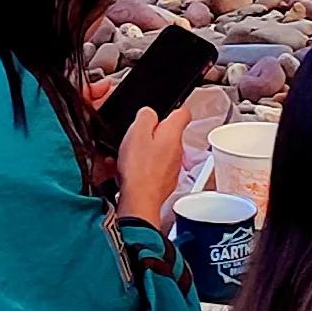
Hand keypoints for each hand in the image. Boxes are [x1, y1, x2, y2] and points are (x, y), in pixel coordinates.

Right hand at [117, 101, 189, 232]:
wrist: (139, 202)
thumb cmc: (139, 169)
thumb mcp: (137, 131)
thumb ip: (146, 115)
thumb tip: (149, 113)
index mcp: (173, 134)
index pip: (183, 113)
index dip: (173, 108)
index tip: (164, 110)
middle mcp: (177, 150)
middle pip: (168, 133)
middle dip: (152, 132)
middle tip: (136, 135)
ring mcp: (172, 167)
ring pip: (159, 151)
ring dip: (146, 150)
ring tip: (128, 154)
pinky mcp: (164, 181)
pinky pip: (154, 167)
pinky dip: (142, 166)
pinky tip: (128, 169)